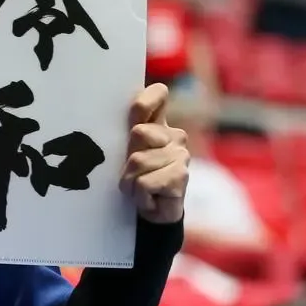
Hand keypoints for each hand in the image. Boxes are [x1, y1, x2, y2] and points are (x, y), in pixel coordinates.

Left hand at [119, 83, 188, 223]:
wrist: (153, 210)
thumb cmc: (136, 177)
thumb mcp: (124, 152)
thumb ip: (126, 132)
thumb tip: (126, 120)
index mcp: (157, 123)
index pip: (158, 94)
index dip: (145, 99)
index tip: (134, 115)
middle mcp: (173, 135)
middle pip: (139, 132)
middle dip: (127, 157)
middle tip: (132, 171)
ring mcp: (181, 155)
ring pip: (138, 161)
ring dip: (129, 180)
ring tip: (138, 186)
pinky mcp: (181, 176)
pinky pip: (144, 182)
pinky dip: (139, 194)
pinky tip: (148, 197)